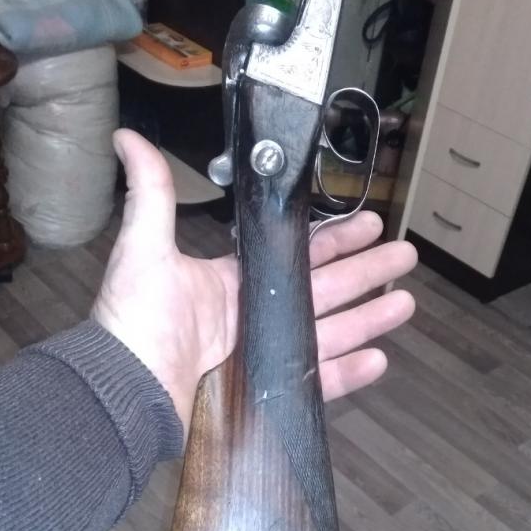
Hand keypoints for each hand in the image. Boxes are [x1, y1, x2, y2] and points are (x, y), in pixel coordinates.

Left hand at [93, 130, 416, 435]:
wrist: (125, 389)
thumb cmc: (134, 321)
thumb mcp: (145, 248)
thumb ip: (152, 193)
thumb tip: (126, 137)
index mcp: (231, 282)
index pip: (295, 255)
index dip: (334, 240)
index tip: (369, 223)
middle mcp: (251, 316)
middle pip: (323, 290)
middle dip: (366, 273)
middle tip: (404, 257)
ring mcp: (261, 356)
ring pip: (328, 333)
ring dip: (367, 319)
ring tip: (404, 303)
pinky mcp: (265, 393)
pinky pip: (315, 381)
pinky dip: (347, 372)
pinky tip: (378, 358)